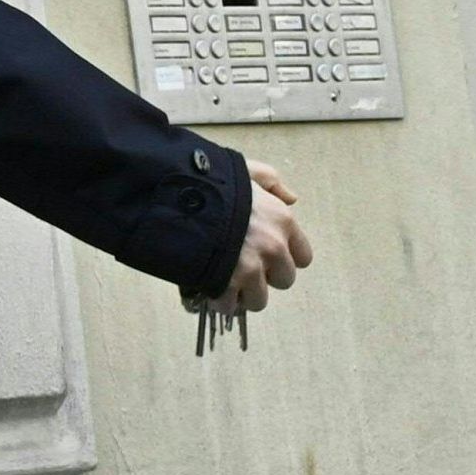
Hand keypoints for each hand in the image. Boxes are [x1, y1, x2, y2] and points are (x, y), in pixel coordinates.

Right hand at [216, 158, 311, 310]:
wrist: (171, 191)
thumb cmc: (208, 178)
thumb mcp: (243, 168)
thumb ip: (270, 180)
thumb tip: (292, 198)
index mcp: (282, 220)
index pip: (303, 256)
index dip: (283, 256)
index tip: (265, 252)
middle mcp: (273, 247)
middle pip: (283, 280)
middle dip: (264, 275)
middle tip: (242, 262)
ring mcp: (250, 267)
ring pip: (259, 299)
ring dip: (241, 292)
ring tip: (223, 276)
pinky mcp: (226, 282)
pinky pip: (229, 306)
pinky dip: (218, 300)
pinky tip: (209, 286)